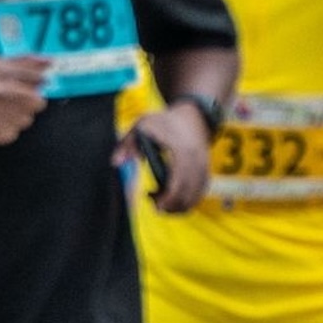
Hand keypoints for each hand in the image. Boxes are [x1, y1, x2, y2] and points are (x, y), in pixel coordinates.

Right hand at [0, 55, 51, 145]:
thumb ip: (23, 62)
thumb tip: (49, 62)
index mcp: (0, 72)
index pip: (35, 77)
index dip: (39, 81)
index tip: (36, 84)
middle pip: (37, 102)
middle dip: (32, 100)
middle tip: (19, 99)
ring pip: (26, 120)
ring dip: (20, 115)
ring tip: (4, 109)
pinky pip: (12, 134)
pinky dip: (7, 129)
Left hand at [131, 100, 212, 214]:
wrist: (194, 116)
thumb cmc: (166, 121)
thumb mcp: (143, 125)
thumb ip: (128, 144)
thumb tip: (115, 162)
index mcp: (182, 152)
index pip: (178, 183)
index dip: (168, 198)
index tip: (155, 204)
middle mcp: (197, 162)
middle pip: (187, 195)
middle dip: (171, 206)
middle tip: (154, 204)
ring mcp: (204, 168)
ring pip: (194, 198)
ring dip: (178, 205)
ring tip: (161, 200)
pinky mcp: (206, 173)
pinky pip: (198, 194)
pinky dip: (186, 201)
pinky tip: (173, 198)